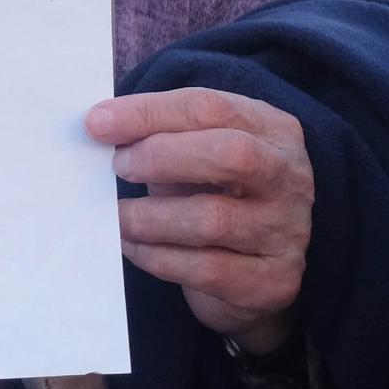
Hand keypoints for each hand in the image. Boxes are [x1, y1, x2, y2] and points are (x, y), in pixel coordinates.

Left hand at [87, 88, 312, 355]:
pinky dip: (158, 258)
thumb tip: (99, 126)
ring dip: (149, 217)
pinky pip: (206, 270)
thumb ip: (161, 134)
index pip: (210, 107)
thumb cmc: (213, 192)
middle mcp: (291, 177)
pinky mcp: (274, 281)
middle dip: (163, 157)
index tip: (97, 123)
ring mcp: (288, 232)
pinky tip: (136, 247)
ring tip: (119, 216)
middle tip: (118, 166)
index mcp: (272, 129)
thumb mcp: (195, 151)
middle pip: (232, 155)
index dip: (149, 112)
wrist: (253, 267)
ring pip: (213, 220)